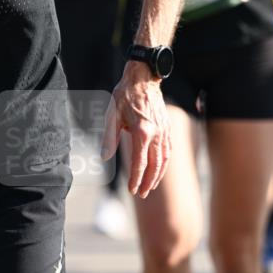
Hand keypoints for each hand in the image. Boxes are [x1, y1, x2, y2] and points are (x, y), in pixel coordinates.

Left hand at [101, 62, 170, 198]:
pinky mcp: (167, 128)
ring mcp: (164, 131)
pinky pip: (168, 150)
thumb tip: (104, 157)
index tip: (132, 191)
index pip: (140, 162)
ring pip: (164, 159)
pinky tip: (159, 169)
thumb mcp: (112, 115)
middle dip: (148, 182)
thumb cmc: (125, 95)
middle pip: (155, 165)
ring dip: (158, 175)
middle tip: (141, 194)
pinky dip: (164, 163)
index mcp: (142, 132)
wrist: (143, 77)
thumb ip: (110, 138)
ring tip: (150, 186)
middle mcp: (156, 133)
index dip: (136, 179)